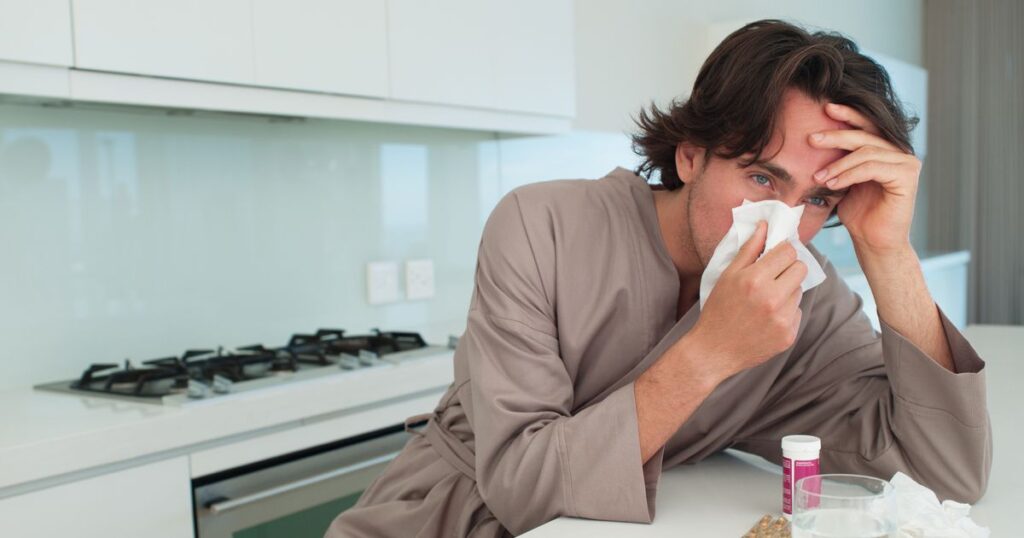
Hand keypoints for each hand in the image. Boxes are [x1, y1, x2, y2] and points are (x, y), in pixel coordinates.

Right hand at [687, 221, 806, 379]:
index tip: (775, 256)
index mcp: (755, 279)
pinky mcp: (788, 336)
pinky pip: (796, 312)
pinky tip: (767, 318)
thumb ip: (749, 249)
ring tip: (765, 301)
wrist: (714, 350)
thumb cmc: (718, 309)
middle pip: (801, 268)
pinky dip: (785, 312)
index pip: (788, 251)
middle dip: (789, 268)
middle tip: (773, 276)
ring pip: (799, 291)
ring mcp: (782, 319)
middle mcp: (772, 299)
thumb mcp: (727, 275)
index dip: (782, 251)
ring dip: (787, 291)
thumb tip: (764, 226)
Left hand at [808, 102, 920, 252]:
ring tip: (818, 176)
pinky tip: (832, 183)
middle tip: (811, 139)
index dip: (848, 114)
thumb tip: (817, 138)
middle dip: (835, 136)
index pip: (867, 125)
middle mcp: (900, 153)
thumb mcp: (844, 181)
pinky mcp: (907, 176)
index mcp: (886, 151)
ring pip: (866, 152)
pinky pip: (872, 167)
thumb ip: (840, 161)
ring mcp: (907, 163)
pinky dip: (848, 174)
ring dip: (837, 164)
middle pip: (865, 135)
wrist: (873, 242)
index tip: (825, 108)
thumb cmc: (858, 214)